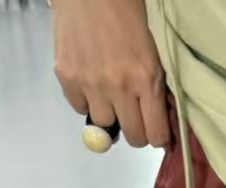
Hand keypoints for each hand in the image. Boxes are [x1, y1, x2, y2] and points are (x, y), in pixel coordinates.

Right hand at [53, 0, 170, 148]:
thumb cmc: (125, 9)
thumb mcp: (151, 50)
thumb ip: (153, 85)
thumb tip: (156, 116)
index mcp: (146, 79)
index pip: (155, 134)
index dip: (158, 137)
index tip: (156, 132)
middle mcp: (119, 87)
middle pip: (132, 138)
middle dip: (136, 129)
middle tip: (134, 114)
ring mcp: (90, 84)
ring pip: (104, 126)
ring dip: (109, 115)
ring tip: (109, 92)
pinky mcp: (67, 77)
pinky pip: (79, 109)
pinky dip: (86, 101)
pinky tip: (90, 81)